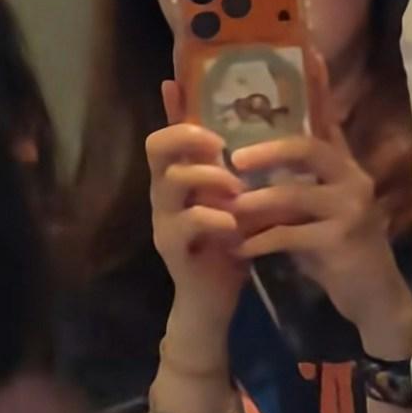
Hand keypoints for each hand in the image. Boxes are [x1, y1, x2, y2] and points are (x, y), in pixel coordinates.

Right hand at [148, 87, 245, 345]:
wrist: (214, 301)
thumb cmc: (227, 244)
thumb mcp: (235, 200)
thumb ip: (236, 168)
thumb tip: (254, 131)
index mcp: (175, 177)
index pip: (163, 132)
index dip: (178, 112)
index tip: (215, 119)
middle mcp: (162, 193)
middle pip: (156, 147)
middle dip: (190, 138)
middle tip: (221, 146)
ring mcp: (163, 220)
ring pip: (173, 180)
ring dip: (210, 178)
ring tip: (238, 189)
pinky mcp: (171, 247)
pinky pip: (187, 221)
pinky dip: (214, 218)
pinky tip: (234, 225)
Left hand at [226, 60, 411, 354]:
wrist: (373, 299)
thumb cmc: (338, 251)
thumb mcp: (316, 210)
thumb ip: (291, 183)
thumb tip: (244, 163)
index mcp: (342, 165)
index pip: (326, 116)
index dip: (315, 84)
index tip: (303, 48)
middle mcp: (351, 179)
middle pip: (309, 148)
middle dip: (268, 151)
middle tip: (234, 160)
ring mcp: (351, 209)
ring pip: (295, 195)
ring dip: (255, 205)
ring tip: (226, 213)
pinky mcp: (344, 241)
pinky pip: (293, 236)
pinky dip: (262, 242)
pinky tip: (241, 250)